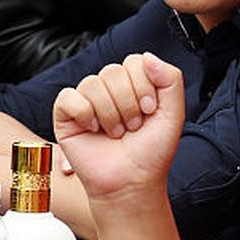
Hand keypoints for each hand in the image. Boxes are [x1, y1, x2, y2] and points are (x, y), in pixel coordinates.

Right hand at [52, 53, 186, 202]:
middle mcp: (108, 90)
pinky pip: (69, 97)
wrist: (131, 183)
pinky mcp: (65, 115)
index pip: (134, 62)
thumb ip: (171, 80)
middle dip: (127, 104)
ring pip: (92, 84)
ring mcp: (86, 101)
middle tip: (131, 128)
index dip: (143, 86)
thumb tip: (147, 56)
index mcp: (132, 85)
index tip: (149, 112)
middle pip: (113, 71)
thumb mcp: (173, 114)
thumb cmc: (150, 154)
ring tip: (115, 133)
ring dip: (109, 114)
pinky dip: (83, 113)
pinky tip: (92, 129)